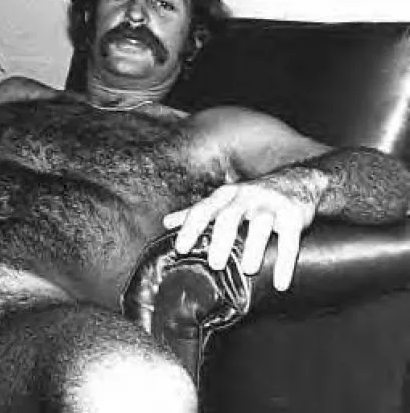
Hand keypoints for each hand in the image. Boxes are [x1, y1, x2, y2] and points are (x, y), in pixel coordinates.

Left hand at [162, 174, 318, 291]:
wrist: (299, 181)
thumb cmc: (252, 196)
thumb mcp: (224, 201)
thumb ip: (197, 212)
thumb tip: (166, 223)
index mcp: (224, 195)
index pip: (203, 209)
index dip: (190, 228)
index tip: (181, 248)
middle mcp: (246, 196)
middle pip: (230, 215)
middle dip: (221, 238)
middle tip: (215, 263)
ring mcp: (271, 204)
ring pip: (261, 223)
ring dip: (254, 247)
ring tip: (248, 270)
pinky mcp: (294, 215)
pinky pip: (290, 240)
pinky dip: (285, 262)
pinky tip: (280, 283)